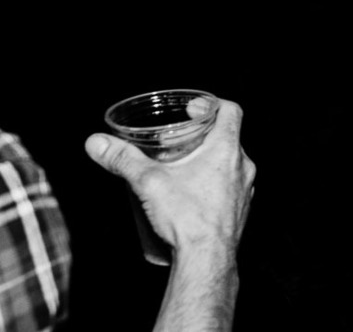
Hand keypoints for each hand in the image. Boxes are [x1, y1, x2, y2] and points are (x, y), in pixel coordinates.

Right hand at [85, 98, 255, 255]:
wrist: (207, 259)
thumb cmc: (187, 217)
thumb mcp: (148, 182)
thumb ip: (122, 159)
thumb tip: (96, 143)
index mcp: (227, 149)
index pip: (231, 110)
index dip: (212, 103)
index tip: (192, 109)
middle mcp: (243, 166)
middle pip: (228, 137)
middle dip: (203, 134)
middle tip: (179, 138)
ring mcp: (245, 189)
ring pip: (230, 163)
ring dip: (209, 160)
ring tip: (182, 166)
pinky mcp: (240, 209)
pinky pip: (231, 187)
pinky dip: (214, 183)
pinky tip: (192, 195)